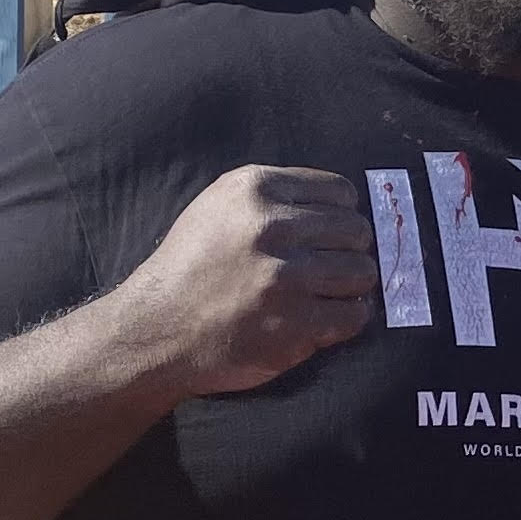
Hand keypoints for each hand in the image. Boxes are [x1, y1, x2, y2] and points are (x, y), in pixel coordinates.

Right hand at [106, 165, 377, 399]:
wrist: (157, 329)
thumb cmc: (192, 267)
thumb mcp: (219, 207)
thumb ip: (276, 197)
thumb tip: (345, 205)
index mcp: (254, 190)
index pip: (341, 192)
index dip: (341, 215)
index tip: (328, 234)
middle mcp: (272, 228)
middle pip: (357, 231)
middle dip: (348, 250)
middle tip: (326, 268)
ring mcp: (286, 277)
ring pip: (363, 272)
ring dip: (351, 286)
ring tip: (324, 293)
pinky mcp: (295, 323)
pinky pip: (355, 314)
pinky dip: (346, 318)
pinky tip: (323, 319)